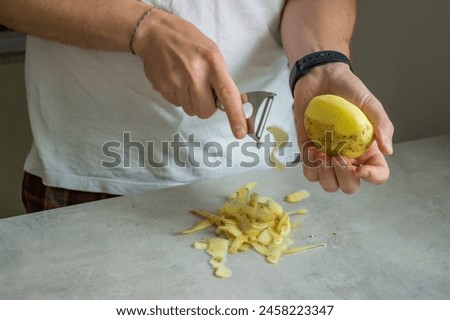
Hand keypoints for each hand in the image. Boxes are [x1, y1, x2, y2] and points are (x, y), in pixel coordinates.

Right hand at [133, 9, 246, 137]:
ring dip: (191, 101)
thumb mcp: (212, 53)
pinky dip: (179, 97)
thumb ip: (223, 78)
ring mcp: (177, 81)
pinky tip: (176, 80)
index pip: (227, 94)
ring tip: (187, 81)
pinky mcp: (163, 87)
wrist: (156, 33)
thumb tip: (237, 102)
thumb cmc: (188, 42)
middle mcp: (195, 73)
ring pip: (191, 110)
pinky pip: (177, 104)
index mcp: (212, 63)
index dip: (236, 115)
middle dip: (206, 106)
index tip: (241, 131)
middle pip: (206, 111)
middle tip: (202, 90)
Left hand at [293, 63, 393, 193]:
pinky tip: (311, 148)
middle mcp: (349, 157)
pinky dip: (309, 165)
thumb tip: (388, 150)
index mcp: (367, 150)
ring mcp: (328, 156)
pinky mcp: (309, 150)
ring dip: (325, 175)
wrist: (321, 78)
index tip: (361, 168)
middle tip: (339, 157)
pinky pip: (309, 171)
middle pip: (349, 186)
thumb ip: (382, 125)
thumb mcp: (370, 104)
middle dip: (344, 178)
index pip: (377, 174)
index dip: (372, 177)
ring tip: (322, 153)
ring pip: (328, 184)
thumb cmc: (348, 90)